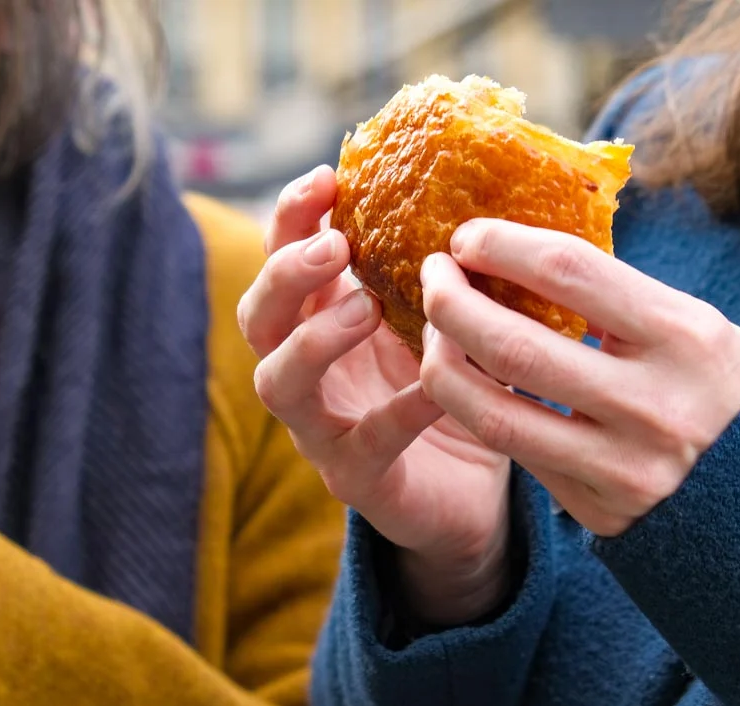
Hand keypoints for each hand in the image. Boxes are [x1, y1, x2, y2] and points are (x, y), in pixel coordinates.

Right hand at [239, 166, 513, 624]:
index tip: (327, 177)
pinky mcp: (356, 481)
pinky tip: (437, 388)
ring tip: (364, 310)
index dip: (292, 216)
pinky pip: (365, 444)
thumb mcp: (445, 318)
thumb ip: (442, 270)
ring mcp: (321, 429)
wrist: (476, 494)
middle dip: (285, 274)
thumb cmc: (455, 388)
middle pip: (256, 316)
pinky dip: (399, 411)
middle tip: (335, 247)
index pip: (282, 256)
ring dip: (312, 340)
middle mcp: (306, 371)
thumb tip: (482, 193)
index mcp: (321, 318)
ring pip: (277, 383)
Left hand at [420, 218, 739, 537]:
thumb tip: (514, 251)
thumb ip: (612, 297)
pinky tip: (461, 377)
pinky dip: (475, 407)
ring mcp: (620, 464)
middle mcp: (651, 402)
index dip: (500, 244)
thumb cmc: (718, 385)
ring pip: (492, 411)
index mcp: (683, 335)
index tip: (466, 236)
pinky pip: (513, 450)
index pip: (566, 270)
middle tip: (432, 275)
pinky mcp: (596, 507)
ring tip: (432, 330)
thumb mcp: (691, 326)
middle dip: (451, 302)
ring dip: (442, 362)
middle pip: (512, 344)